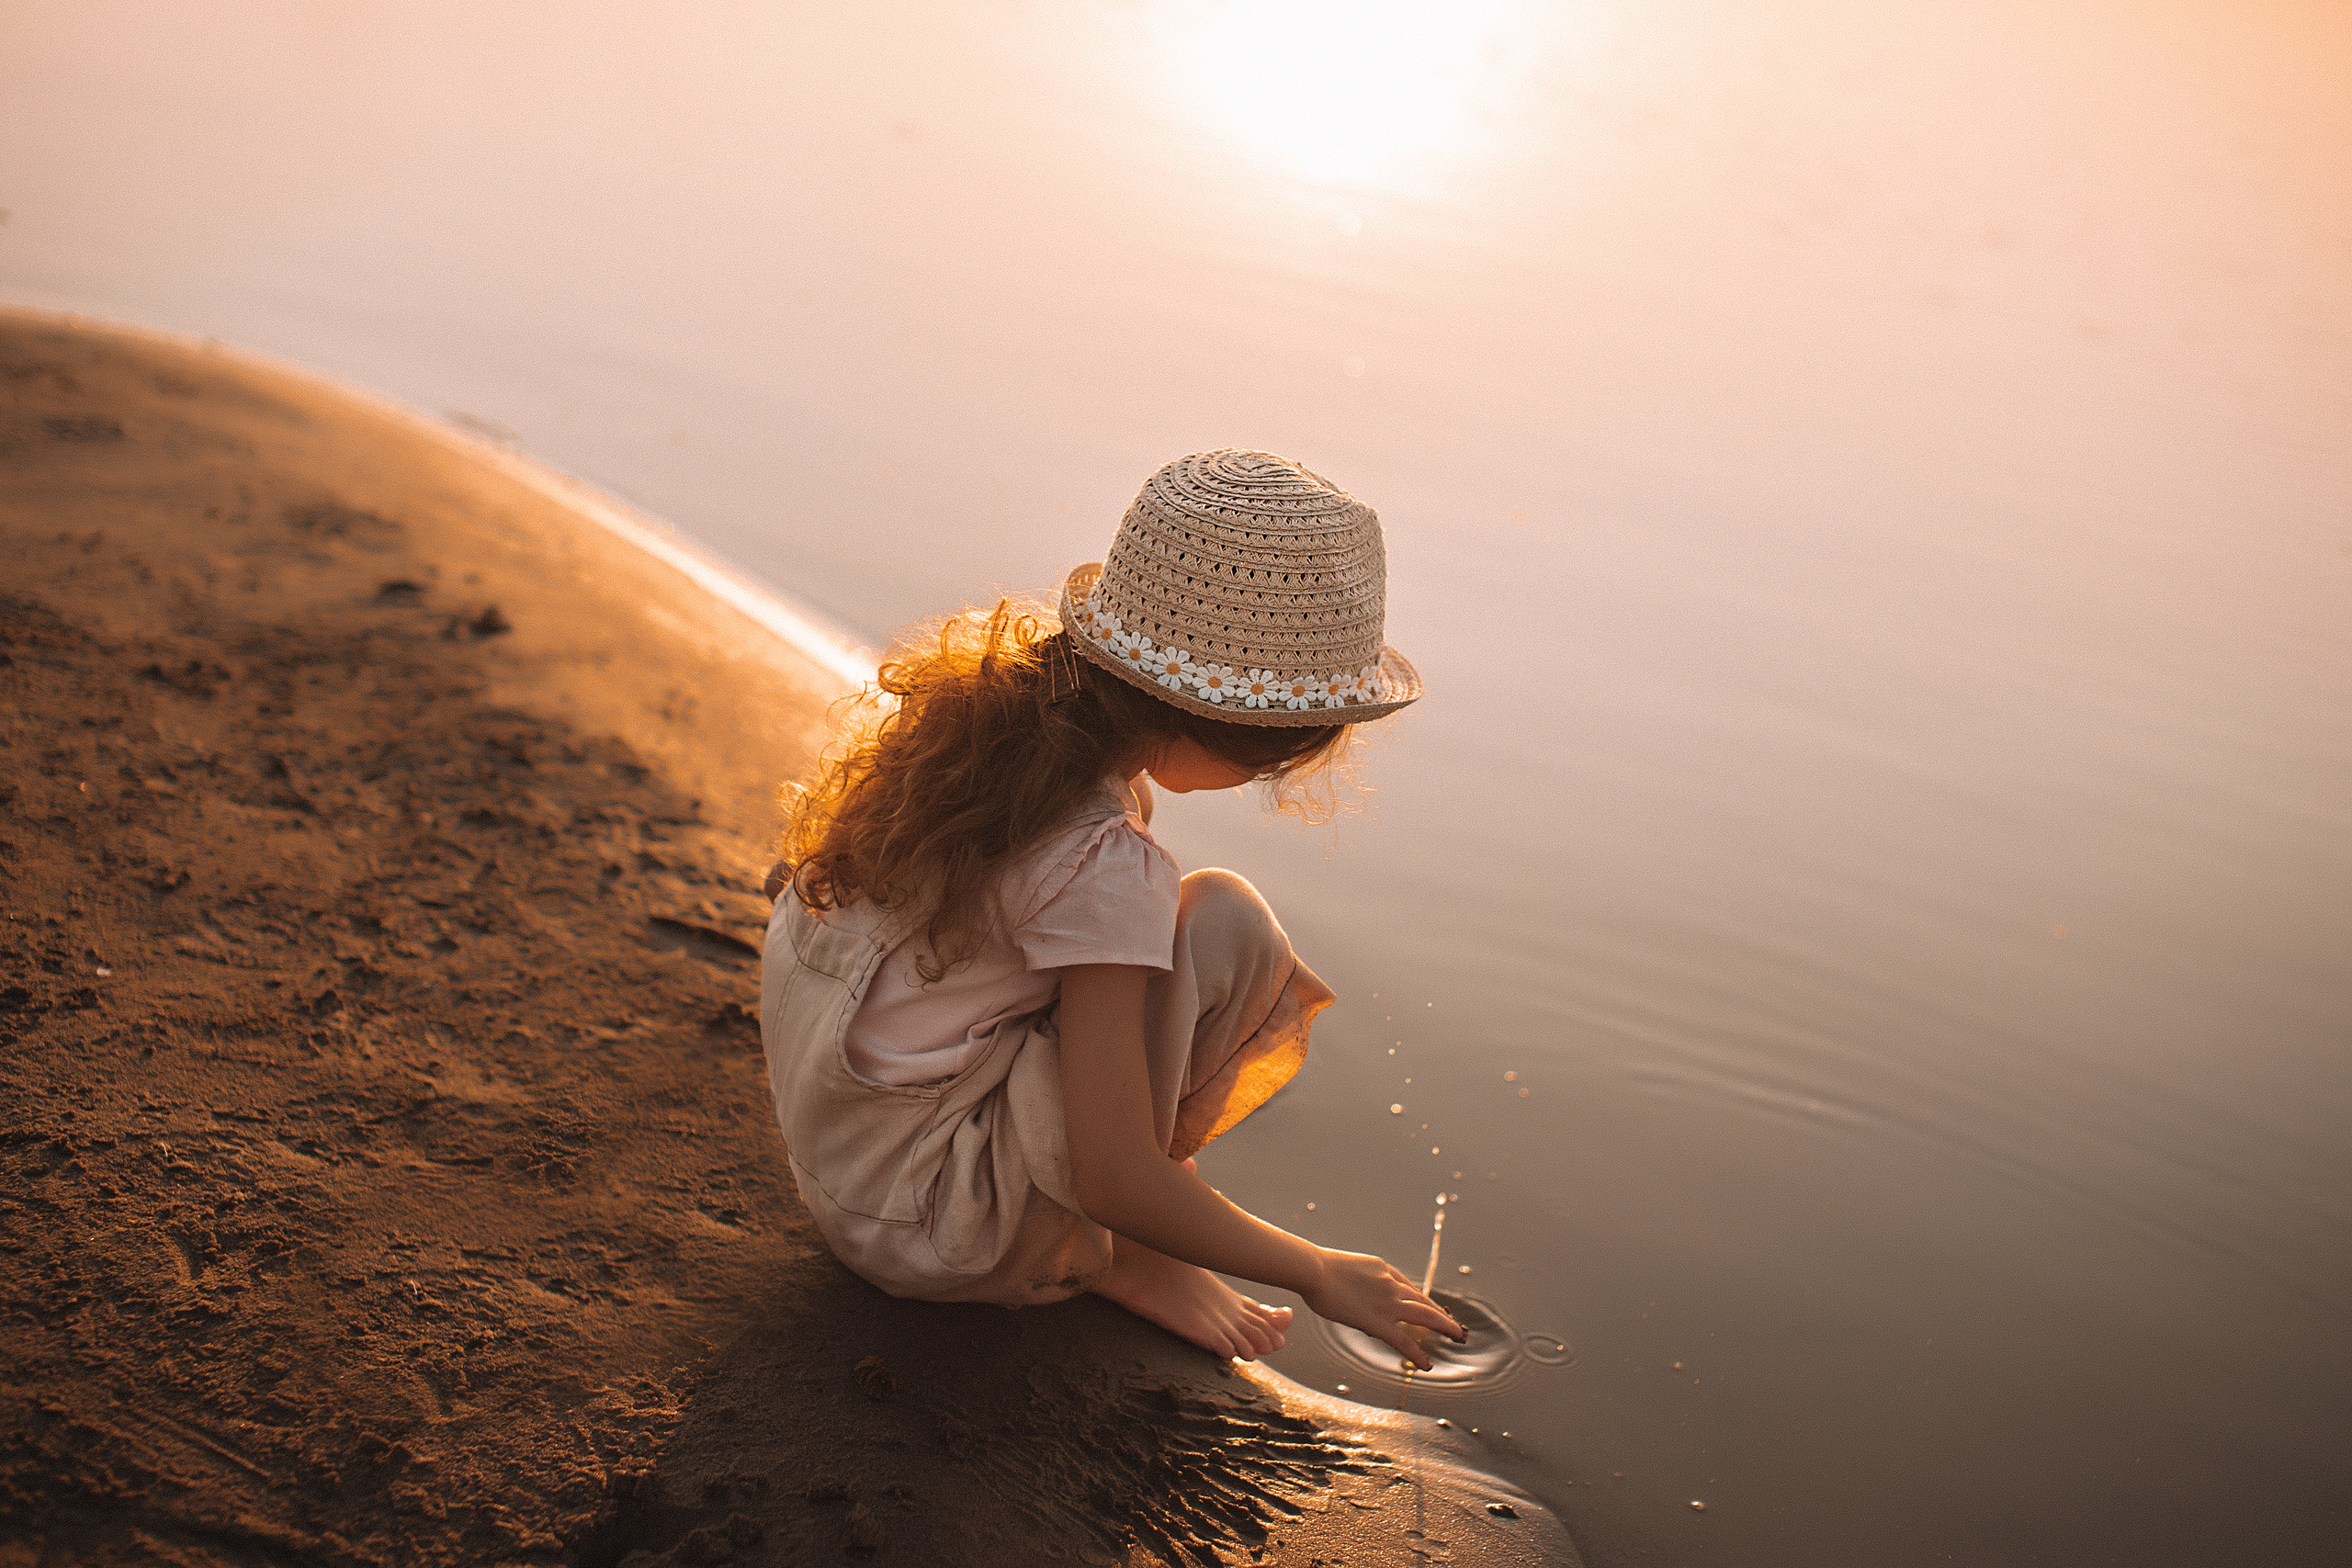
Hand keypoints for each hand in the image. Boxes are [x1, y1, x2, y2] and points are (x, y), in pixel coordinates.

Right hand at [1299, 1249, 1463, 1370]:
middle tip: (1454, 1324)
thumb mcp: (1346, 1268)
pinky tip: (1427, 1364)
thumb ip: (1357, 1280)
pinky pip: (1403, 1340)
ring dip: (1444, 1326)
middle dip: (1440, 1313)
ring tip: (1458, 1336)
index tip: (1430, 1306)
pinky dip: (1417, 1353)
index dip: (1422, 1298)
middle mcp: (1391, 1284)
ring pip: (1425, 1315)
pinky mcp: (1377, 1321)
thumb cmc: (1318, 1269)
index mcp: (1383, 1269)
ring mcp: (1387, 1302)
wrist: (1315, 1270)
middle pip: (1423, 1300)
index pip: (1408, 1286)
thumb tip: (1351, 1288)